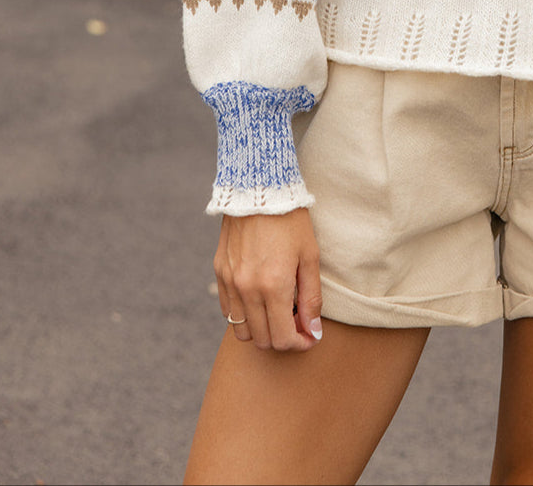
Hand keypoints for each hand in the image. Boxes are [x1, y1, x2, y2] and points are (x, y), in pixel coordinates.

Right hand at [215, 208, 322, 351]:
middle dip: (282, 339)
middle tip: (296, 324)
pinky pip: (228, 310)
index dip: (299, 343)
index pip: (283, 338)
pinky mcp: (220, 272)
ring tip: (277, 312)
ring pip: (241, 330)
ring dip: (260, 330)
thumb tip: (313, 331)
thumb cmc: (291, 221)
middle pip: (262, 340)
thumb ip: (311, 298)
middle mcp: (247, 289)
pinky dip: (244, 314)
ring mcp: (230, 282)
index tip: (309, 336)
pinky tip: (259, 299)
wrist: (259, 189)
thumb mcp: (310, 256)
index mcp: (273, 286)